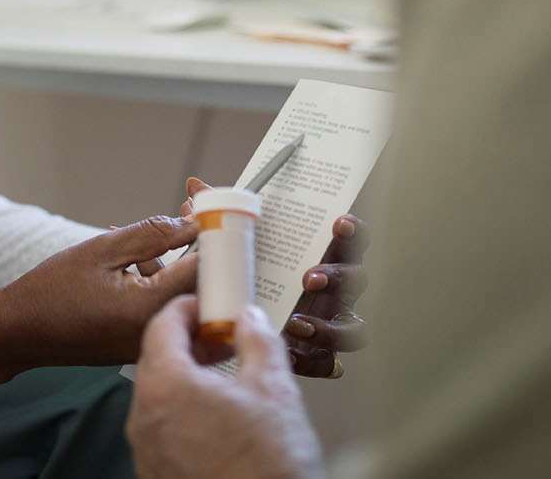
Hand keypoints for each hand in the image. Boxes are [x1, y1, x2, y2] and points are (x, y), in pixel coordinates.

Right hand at [0, 216, 199, 386]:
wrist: (19, 331)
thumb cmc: (52, 290)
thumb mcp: (102, 250)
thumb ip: (151, 235)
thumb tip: (192, 222)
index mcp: (150, 309)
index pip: (203, 269)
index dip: (210, 232)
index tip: (205, 206)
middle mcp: (158, 332)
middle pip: (202, 285)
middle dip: (198, 247)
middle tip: (186, 215)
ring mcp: (151, 342)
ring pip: (184, 297)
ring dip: (176, 264)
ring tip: (145, 238)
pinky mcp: (141, 345)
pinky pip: (166, 310)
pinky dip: (160, 283)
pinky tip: (134, 262)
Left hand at [127, 297, 324, 478]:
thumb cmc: (266, 465)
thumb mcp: (274, 389)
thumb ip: (258, 341)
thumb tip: (250, 318)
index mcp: (165, 385)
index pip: (161, 326)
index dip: (186, 309)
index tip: (205, 305)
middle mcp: (143, 416)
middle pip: (155, 361)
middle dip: (187, 344)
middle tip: (219, 339)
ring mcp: (146, 450)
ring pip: (158, 397)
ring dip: (185, 380)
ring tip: (223, 380)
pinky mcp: (155, 474)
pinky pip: (162, 430)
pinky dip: (182, 413)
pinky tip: (216, 419)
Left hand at [182, 178, 370, 378]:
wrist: (232, 331)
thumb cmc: (243, 277)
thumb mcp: (230, 248)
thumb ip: (217, 220)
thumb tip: (195, 187)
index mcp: (316, 257)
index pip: (347, 240)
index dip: (351, 230)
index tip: (337, 224)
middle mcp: (331, 290)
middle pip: (356, 280)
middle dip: (338, 277)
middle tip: (309, 278)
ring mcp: (328, 323)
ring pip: (352, 326)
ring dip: (328, 325)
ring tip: (297, 323)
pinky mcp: (319, 355)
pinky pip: (329, 362)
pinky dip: (313, 358)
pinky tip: (292, 353)